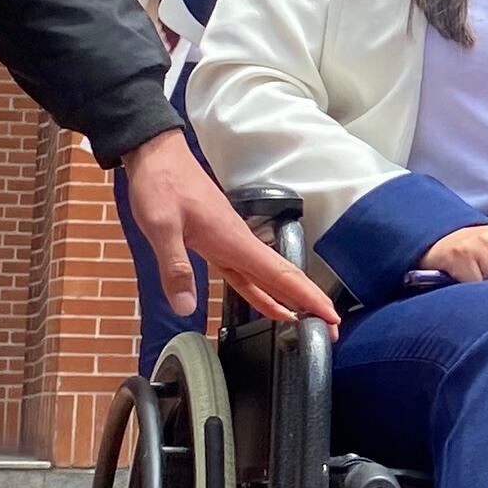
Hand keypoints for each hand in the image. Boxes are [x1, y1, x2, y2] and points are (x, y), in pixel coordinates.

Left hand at [117, 135, 336, 325]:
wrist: (156, 156)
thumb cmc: (161, 185)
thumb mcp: (161, 226)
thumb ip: (176, 266)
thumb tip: (186, 309)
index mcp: (234, 239)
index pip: (279, 274)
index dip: (307, 297)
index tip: (330, 318)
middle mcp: (240, 243)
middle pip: (282, 278)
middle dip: (310, 304)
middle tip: (331, 332)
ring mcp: (231, 244)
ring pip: (268, 278)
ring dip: (290, 300)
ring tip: (309, 325)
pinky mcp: (218, 245)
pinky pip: (247, 275)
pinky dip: (262, 293)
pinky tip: (272, 307)